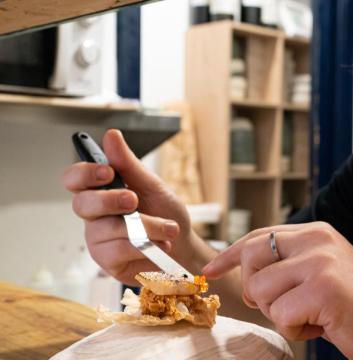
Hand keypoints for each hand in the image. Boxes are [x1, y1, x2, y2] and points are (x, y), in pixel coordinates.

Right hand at [62, 129, 195, 284]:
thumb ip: (129, 163)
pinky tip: (159, 246)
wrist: (185, 246)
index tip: (108, 171)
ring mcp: (98, 239)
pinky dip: (144, 247)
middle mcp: (94, 215)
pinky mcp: (107, 261)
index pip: (74, 179)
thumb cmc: (166, 212)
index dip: (84, 174)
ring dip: (145, 227)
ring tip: (169, 229)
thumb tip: (111, 135)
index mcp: (101, 191)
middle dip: (111, 200)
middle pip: (82, 204)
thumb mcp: (152, 185)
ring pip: (108, 229)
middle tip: (135, 200)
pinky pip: (117, 251)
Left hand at [202, 222, 352, 358]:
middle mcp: (319, 239)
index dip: (230, 254)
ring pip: (260, 290)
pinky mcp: (323, 289)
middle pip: (252, 258)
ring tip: (312, 316)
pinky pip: (279, 315)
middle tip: (282, 306)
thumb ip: (291, 263)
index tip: (210, 270)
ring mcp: (321, 262)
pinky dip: (295, 330)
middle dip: (255, 290)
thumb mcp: (323, 271)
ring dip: (279, 314)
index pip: (259, 236)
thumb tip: (246, 270)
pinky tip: (322, 325)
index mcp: (318, 232)